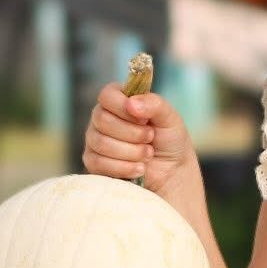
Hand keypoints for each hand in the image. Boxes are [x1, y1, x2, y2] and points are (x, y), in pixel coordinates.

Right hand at [83, 81, 197, 199]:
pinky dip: (124, 167)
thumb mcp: (169, 117)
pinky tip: (140, 168)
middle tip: (150, 137)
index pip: (107, 95)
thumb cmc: (169, 140)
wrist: (172, 172)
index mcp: (118, 100)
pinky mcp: (94, 163)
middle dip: (133, 133)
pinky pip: (98, 163)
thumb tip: (131, 103)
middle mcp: (102, 118)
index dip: (124, 108)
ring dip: (132, 152)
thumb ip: (154, 104)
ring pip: (101, 143)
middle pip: (102, 120)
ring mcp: (95, 140)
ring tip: (148, 153)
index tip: (145, 120)